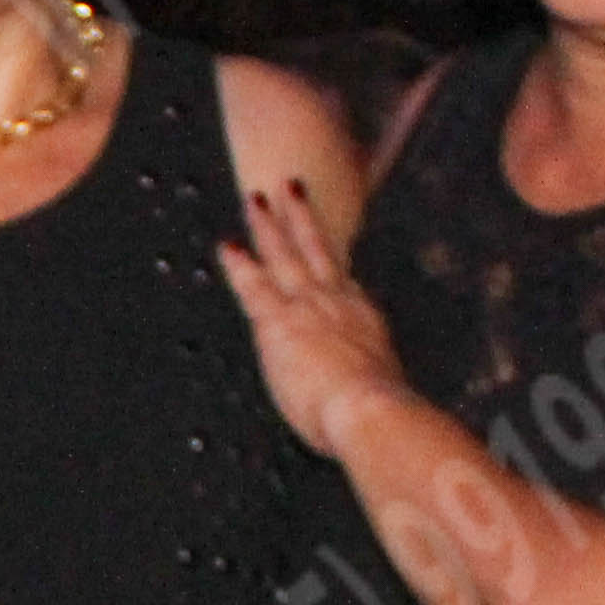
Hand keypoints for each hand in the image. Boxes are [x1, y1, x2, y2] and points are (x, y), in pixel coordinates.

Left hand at [214, 181, 407, 464]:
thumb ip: (369, 393)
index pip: (343, 283)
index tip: (325, 246)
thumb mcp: (379, 398)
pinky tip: (226, 245)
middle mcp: (338, 302)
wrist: (369, 409)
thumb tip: (367, 411)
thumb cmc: (375, 417)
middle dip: (300, 217)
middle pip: (317, 249)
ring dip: (269, 224)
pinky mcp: (279, 319)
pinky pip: (253, 284)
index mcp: (365, 320)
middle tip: (290, 187)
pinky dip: (239, 263)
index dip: (331, 264)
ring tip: (256, 198)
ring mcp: (308, 306)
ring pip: (286, 253)